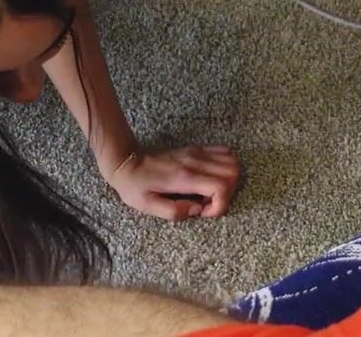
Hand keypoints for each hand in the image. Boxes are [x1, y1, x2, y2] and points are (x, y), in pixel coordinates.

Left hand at [105, 146, 240, 219]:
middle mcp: (195, 162)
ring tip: (209, 193)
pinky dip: (225, 168)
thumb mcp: (148, 206)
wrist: (127, 162)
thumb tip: (198, 210)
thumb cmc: (136, 186)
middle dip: (228, 194)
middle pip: (233, 172)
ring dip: (228, 181)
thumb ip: (175, 212)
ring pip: (232, 161)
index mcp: (184, 177)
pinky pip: (224, 153)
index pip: (221, 186)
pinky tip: (208, 180)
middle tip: (208, 203)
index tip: (204, 212)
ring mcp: (197, 153)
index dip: (220, 205)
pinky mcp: (197, 149)